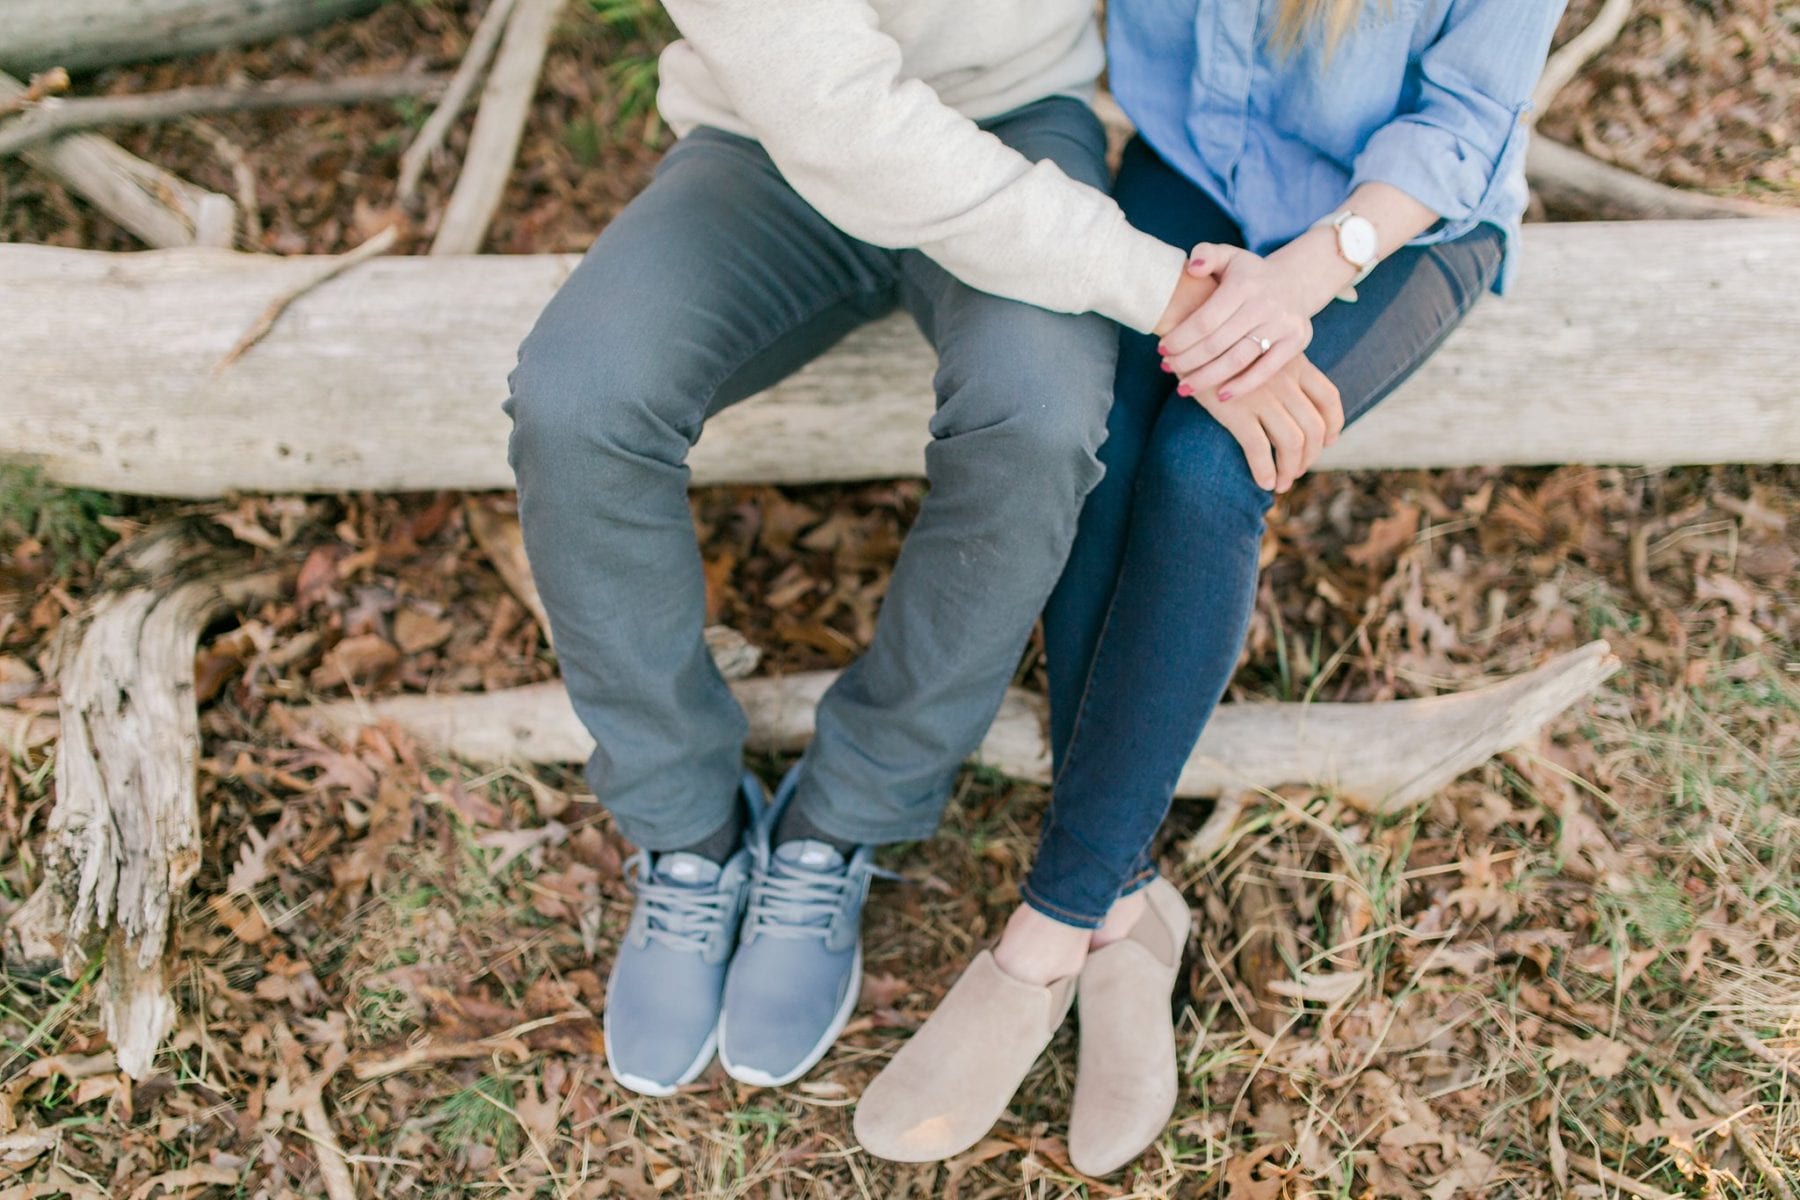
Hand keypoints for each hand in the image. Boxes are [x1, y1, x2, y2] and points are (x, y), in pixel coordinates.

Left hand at [1159, 243, 1318, 401]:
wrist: (1297, 281)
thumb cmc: (1249, 274)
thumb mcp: (1229, 256)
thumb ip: (1206, 254)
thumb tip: (1191, 268)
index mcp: (1244, 284)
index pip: (1205, 319)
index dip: (1181, 338)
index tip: (1162, 349)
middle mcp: (1264, 304)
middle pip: (1217, 343)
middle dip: (1187, 360)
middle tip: (1167, 368)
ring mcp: (1282, 324)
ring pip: (1238, 360)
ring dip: (1207, 378)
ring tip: (1184, 387)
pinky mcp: (1296, 342)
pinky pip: (1266, 370)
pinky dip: (1243, 386)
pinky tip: (1220, 396)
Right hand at [1185, 353, 1342, 492]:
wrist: (1187, 332)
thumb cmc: (1220, 343)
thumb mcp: (1259, 347)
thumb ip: (1276, 367)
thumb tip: (1284, 396)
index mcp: (1294, 363)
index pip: (1328, 398)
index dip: (1334, 424)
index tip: (1328, 441)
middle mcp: (1284, 379)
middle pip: (1314, 427)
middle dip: (1309, 457)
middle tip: (1295, 471)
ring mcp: (1263, 395)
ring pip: (1292, 442)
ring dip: (1289, 469)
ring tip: (1280, 483)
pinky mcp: (1237, 410)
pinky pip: (1259, 448)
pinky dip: (1264, 471)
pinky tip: (1262, 482)